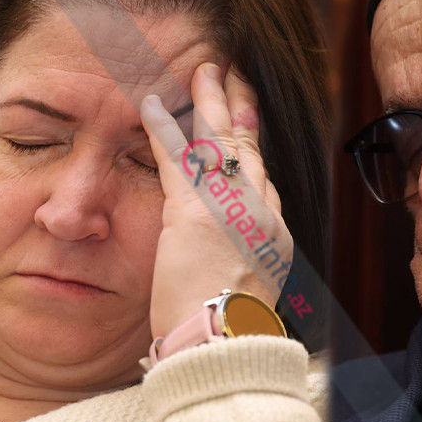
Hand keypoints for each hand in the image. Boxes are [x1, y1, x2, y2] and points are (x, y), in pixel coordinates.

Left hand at [139, 63, 293, 338]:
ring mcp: (230, 210)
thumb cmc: (226, 336)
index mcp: (273, 237)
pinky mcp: (195, 214)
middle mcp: (260, 215)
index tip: (246, 119)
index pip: (262, 179)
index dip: (251, 145)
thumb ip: (233, 267)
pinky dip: (162, 127)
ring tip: (200, 70)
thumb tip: (221, 266)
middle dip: (239, 108)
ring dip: (207, 101)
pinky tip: (148, 102)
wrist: (224, 350)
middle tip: (231, 74)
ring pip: (219, 142)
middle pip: (248, 148)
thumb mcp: (241, 294)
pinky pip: (177, 158)